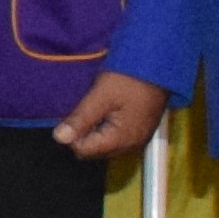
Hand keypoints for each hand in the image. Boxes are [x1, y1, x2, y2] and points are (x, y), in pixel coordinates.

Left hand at [53, 69, 173, 160]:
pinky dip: (107, 129)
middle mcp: (131, 146)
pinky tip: (107, 111)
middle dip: (83, 134)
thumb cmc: (130, 79)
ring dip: (94, 131)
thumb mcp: (100, 97)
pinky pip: (117, 138)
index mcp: (120, 140)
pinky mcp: (141, 132)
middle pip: (94, 150)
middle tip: (86, 109)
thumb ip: (80, 119)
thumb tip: (59, 138)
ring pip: (104, 145)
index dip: (72, 134)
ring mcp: (138, 140)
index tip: (75, 113)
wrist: (159, 66)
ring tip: (96, 108)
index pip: (83, 150)